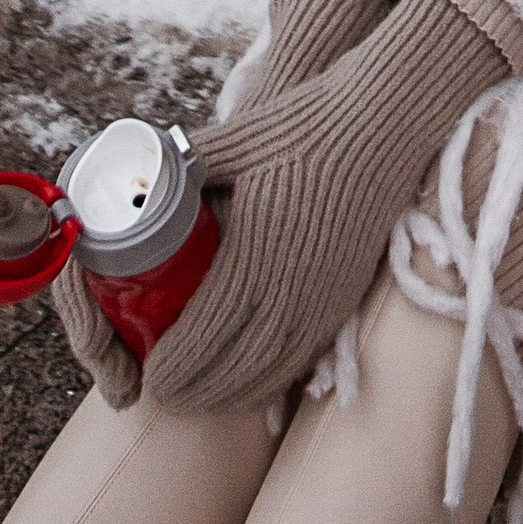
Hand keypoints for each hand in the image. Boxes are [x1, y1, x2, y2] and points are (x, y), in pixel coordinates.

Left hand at [44, 0, 390, 413]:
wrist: (385, 125)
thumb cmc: (306, 124)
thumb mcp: (235, 138)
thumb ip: (181, 164)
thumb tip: (138, 178)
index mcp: (254, 254)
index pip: (202, 339)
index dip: (169, 369)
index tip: (145, 377)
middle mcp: (290, 290)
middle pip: (230, 372)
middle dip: (190, 393)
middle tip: (161, 395)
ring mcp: (322, 301)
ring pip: (267, 376)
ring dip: (227, 397)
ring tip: (197, 399)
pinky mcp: (344, 301)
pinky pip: (301, 362)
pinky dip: (268, 383)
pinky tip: (249, 383)